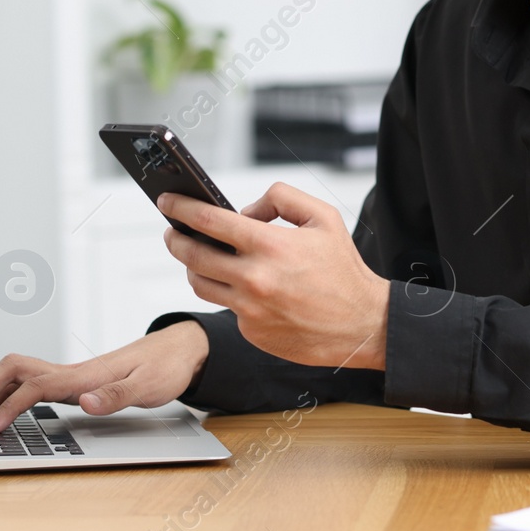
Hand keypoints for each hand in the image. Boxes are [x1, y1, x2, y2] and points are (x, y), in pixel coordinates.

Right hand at [0, 320, 208, 433]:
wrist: (179, 350)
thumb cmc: (165, 368)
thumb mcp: (148, 388)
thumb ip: (116, 397)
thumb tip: (84, 403)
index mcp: (85, 376)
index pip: (35, 385)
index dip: (10, 406)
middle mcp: (72, 372)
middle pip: (13, 370)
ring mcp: (72, 375)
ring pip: (18, 373)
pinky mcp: (75, 380)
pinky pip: (30, 382)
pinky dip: (8, 393)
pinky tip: (3, 410)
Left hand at [158, 182, 388, 369]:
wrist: (362, 324)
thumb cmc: (343, 269)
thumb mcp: (322, 217)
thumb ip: (281, 198)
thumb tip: (245, 210)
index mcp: (270, 245)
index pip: (209, 221)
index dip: (181, 208)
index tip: (167, 201)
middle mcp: (255, 278)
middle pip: (193, 255)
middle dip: (175, 239)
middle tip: (172, 231)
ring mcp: (250, 309)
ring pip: (201, 284)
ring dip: (193, 267)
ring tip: (199, 257)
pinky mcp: (252, 332)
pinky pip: (227, 307)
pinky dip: (229, 293)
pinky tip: (242, 287)